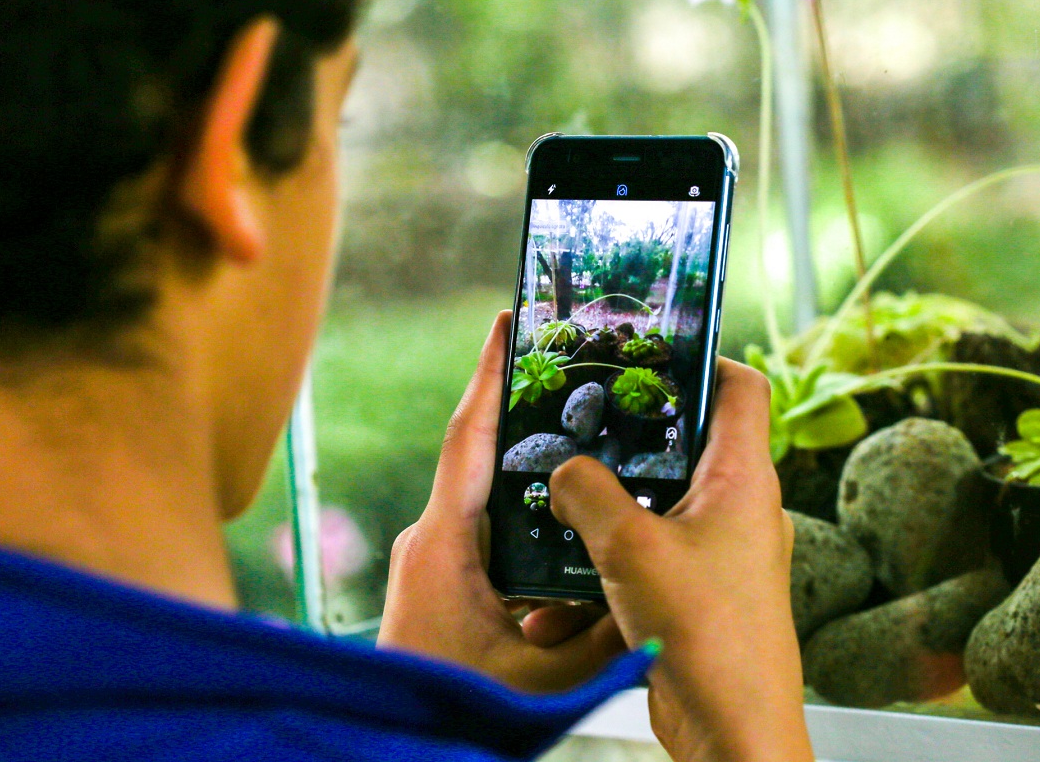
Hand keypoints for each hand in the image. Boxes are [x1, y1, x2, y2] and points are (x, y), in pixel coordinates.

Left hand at [377, 311, 625, 690]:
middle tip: (568, 359)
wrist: (384, 749)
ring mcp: (432, 562)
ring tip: (580, 424)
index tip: (509, 320)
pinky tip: (566, 513)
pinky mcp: (441, 584)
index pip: (469, 438)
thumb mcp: (541, 680)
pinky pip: (487, 530)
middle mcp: (431, 541)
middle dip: (522, 404)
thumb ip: (603, 638)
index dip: (490, 375)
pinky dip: (523, 509)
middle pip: (481, 453)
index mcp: (443, 545)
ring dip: (527, 461)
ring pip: (486, 494)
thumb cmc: (444, 711)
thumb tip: (656, 599)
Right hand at [550, 359, 812, 761]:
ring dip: (600, 521)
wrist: (729, 731)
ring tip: (551, 521)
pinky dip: (600, 574)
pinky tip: (553, 602)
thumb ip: (588, 493)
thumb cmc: (707, 636)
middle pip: (684, 447)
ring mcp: (719, 556)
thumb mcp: (629, 547)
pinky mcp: (695, 597)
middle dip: (624, 445)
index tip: (651, 350)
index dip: (702, 357)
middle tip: (576, 429)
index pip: (741, 388)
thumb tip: (564, 470)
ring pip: (653, 511)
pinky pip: (642, 565)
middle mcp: (738, 511)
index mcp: (742, 479)